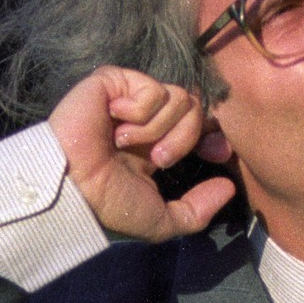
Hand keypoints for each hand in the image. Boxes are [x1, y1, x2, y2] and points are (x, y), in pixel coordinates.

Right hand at [48, 67, 235, 243]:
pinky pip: (154, 89)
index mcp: (155, 146)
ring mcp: (130, 100)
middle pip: (195, 110)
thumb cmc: (109, 205)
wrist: (75, 188)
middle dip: (183, 139)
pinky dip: (139, 113)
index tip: (217, 152)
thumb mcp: (160, 220)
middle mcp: (145, 121)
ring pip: (179, 98)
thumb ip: (197, 211)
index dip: (212, 136)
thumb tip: (228, 189)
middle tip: (157, 159)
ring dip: (156, 130)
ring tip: (126, 144)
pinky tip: (114, 123)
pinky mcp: (115, 82)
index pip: (199, 126)